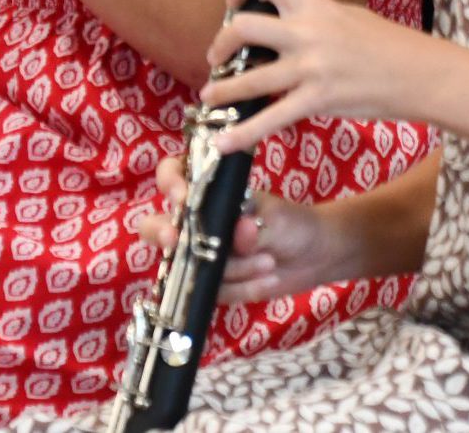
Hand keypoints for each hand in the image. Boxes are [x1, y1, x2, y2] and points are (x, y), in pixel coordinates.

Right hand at [132, 153, 366, 304]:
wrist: (315, 255)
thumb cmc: (291, 223)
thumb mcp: (275, 218)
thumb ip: (254, 225)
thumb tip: (240, 230)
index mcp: (208, 192)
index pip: (171, 176)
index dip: (170, 184)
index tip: (182, 198)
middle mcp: (196, 223)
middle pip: (153, 227)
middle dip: (162, 233)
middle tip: (175, 241)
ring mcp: (202, 255)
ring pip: (191, 267)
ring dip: (232, 269)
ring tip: (268, 263)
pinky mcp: (215, 284)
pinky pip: (214, 292)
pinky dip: (243, 288)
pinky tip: (267, 280)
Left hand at [201, 0, 446, 154]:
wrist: (419, 73)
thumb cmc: (387, 43)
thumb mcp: (347, 14)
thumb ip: (315, 12)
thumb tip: (293, 7)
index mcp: (313, 5)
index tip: (231, 0)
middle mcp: (306, 32)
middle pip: (244, 28)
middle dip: (221, 43)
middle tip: (216, 57)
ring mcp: (310, 68)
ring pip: (249, 78)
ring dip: (222, 90)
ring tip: (208, 97)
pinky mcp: (317, 100)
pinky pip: (272, 118)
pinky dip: (244, 133)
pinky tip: (225, 143)